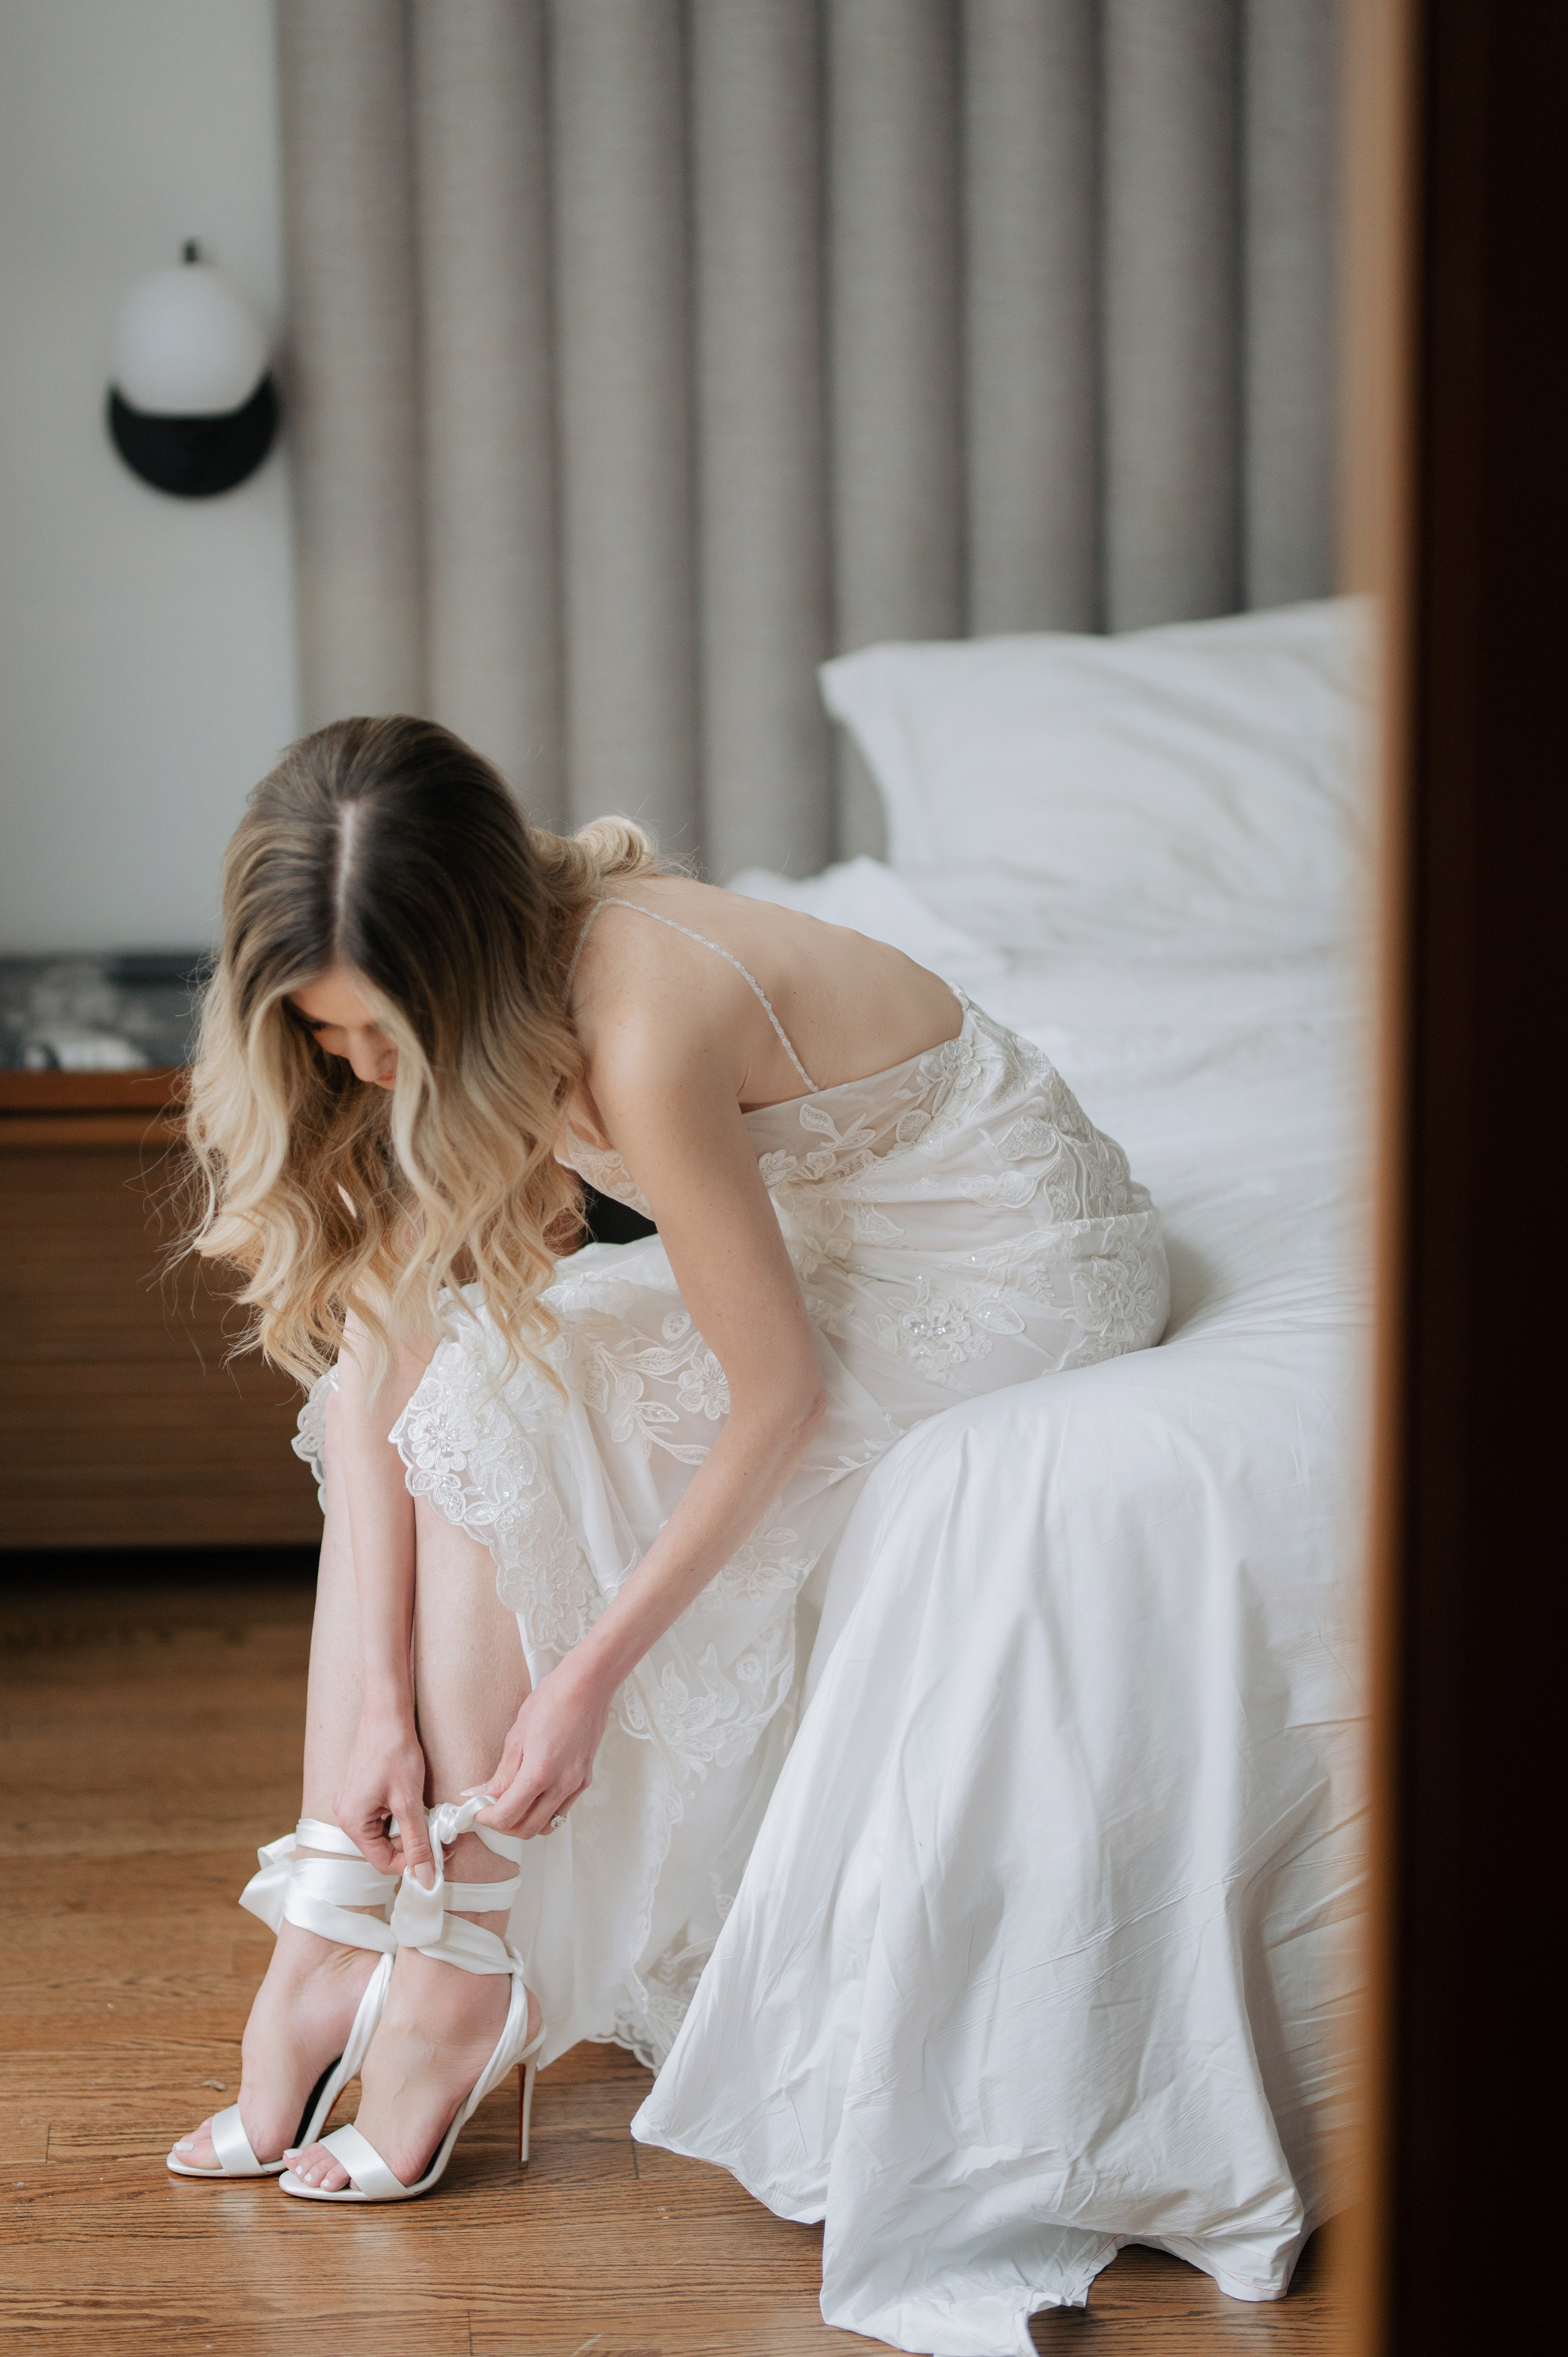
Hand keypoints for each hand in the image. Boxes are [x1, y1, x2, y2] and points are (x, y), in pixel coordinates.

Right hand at [334, 1708, 432, 1878]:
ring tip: (429, 1818)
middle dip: (411, 1846)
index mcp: (352, 1823)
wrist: (386, 1714)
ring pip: (383, 1833)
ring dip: (407, 1830)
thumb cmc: (394, 1752)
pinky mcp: (359, 1792)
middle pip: (382, 1849)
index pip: (383, 1863)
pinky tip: (413, 1803)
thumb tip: (426, 1878)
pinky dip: (399, 1816)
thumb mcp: (409, 1802)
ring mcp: (350, 1803)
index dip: (412, 1864)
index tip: (438, 1857)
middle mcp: (345, 1816)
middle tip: (439, 1838)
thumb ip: (417, 1843)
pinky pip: (379, 1816)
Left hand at [473, 1657, 612, 1839]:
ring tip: (511, 1804)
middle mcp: (561, 1785)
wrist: (587, 1686)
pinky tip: (533, 1794)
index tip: (477, 1810)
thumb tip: (480, 1794)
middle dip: (504, 1826)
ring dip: (525, 1823)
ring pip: (546, 1825)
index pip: (507, 1816)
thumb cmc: (552, 1701)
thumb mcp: (517, 1736)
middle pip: (527, 1829)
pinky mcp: (584, 1781)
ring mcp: (576, 1785)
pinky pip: (561, 1810)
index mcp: (539, 1773)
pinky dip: (543, 1811)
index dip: (487, 1818)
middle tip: (490, 1810)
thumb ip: (501, 1773)